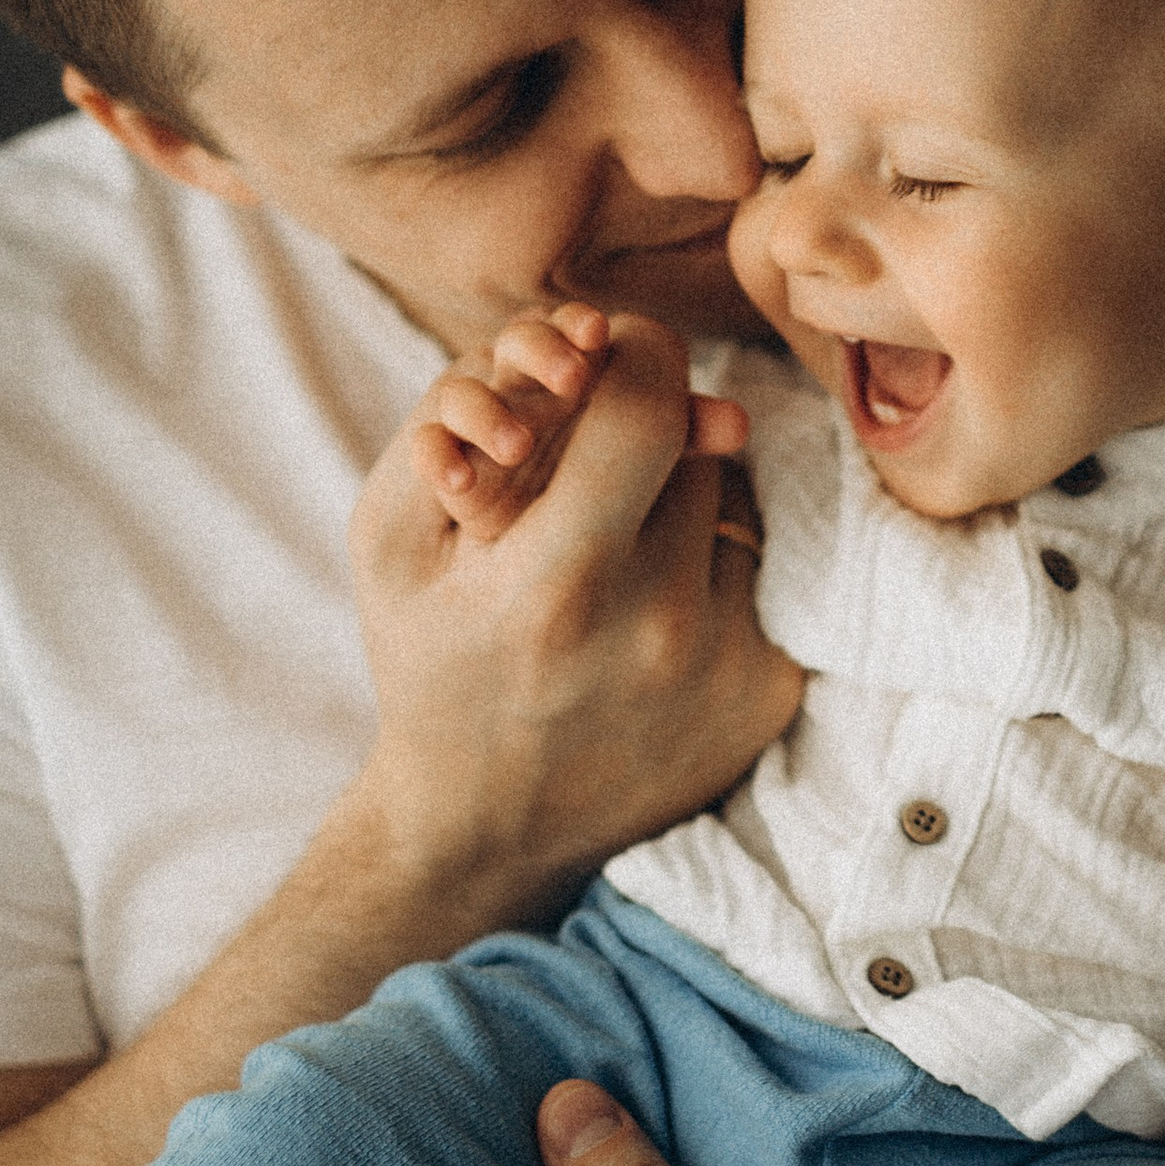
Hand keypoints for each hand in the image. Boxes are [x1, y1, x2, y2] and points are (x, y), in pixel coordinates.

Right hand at [349, 310, 800, 909]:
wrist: (487, 823)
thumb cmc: (431, 659)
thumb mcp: (391, 535)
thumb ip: (470, 409)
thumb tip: (598, 341)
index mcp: (553, 585)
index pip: (645, 400)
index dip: (629, 352)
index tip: (599, 361)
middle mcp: (658, 627)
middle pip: (692, 437)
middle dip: (640, 427)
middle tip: (589, 472)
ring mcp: (728, 665)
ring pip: (732, 497)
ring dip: (676, 496)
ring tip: (610, 556)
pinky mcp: (773, 691)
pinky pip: (761, 568)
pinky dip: (709, 566)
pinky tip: (651, 612)